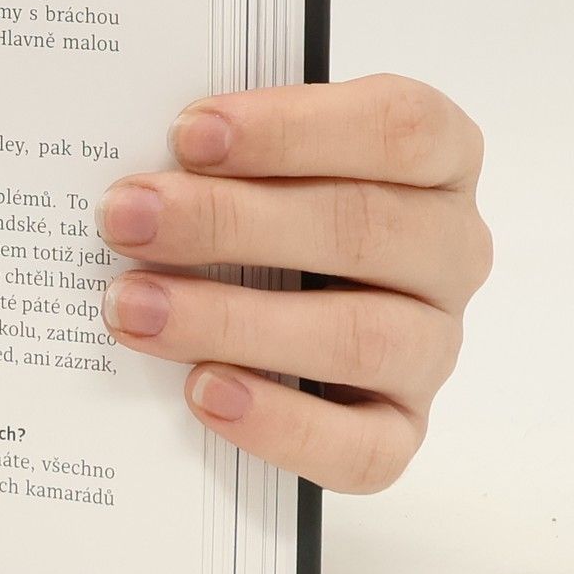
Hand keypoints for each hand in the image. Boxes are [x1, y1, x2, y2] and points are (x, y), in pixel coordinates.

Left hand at [98, 74, 490, 492]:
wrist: (264, 309)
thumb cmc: (256, 207)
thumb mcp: (246, 160)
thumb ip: (214, 152)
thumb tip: (141, 168)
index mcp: (433, 157)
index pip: (398, 126)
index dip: (291, 128)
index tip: (186, 134)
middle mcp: (448, 250)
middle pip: (361, 227)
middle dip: (227, 222)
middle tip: (125, 218)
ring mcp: (432, 345)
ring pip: (359, 337)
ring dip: (231, 320)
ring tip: (134, 309)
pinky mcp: (400, 429)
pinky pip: (363, 447)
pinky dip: (279, 422)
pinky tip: (203, 391)